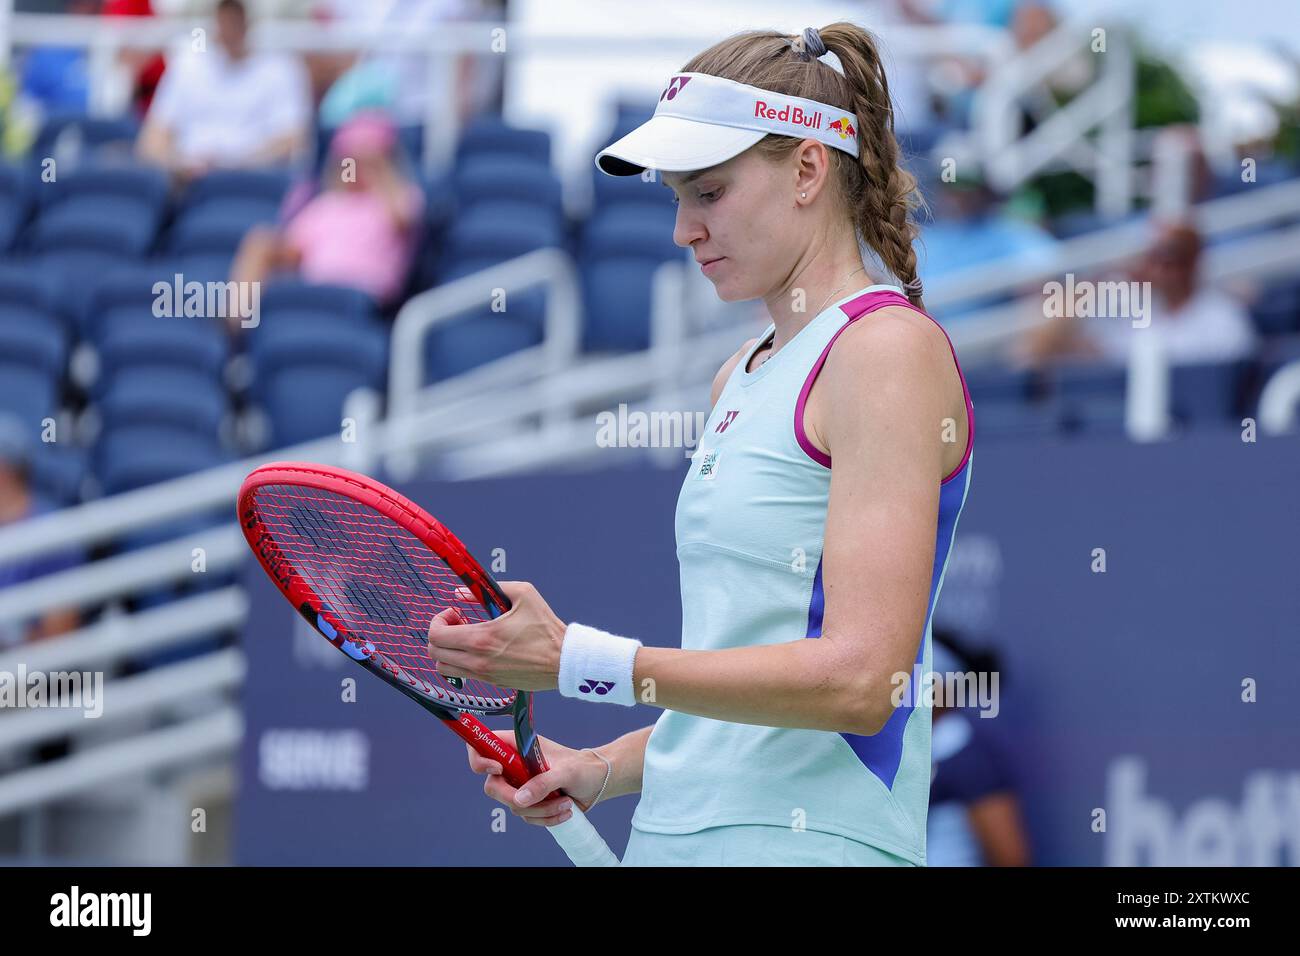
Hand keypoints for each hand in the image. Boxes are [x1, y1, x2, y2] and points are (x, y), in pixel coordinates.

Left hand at [426, 580, 564, 690]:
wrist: (564, 660)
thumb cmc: (546, 627)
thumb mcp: (523, 594)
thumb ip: (490, 588)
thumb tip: (461, 593)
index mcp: (482, 637)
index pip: (436, 635)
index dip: (438, 621)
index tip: (454, 613)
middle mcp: (478, 659)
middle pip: (434, 652)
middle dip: (439, 634)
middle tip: (457, 624)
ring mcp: (483, 674)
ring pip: (443, 667)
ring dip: (446, 651)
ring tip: (464, 639)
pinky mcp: (491, 682)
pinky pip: (462, 675)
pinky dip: (460, 663)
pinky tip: (477, 650)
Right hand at [466, 731, 609, 826]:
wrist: (597, 782)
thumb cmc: (582, 767)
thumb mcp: (565, 771)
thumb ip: (542, 783)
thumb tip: (519, 799)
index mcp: (517, 746)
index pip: (483, 746)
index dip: (481, 758)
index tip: (497, 768)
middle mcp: (514, 765)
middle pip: (493, 786)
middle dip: (514, 797)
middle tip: (532, 800)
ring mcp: (521, 785)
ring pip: (514, 805)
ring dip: (540, 809)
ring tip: (566, 803)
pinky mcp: (530, 802)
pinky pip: (527, 816)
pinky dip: (545, 818)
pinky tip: (564, 811)